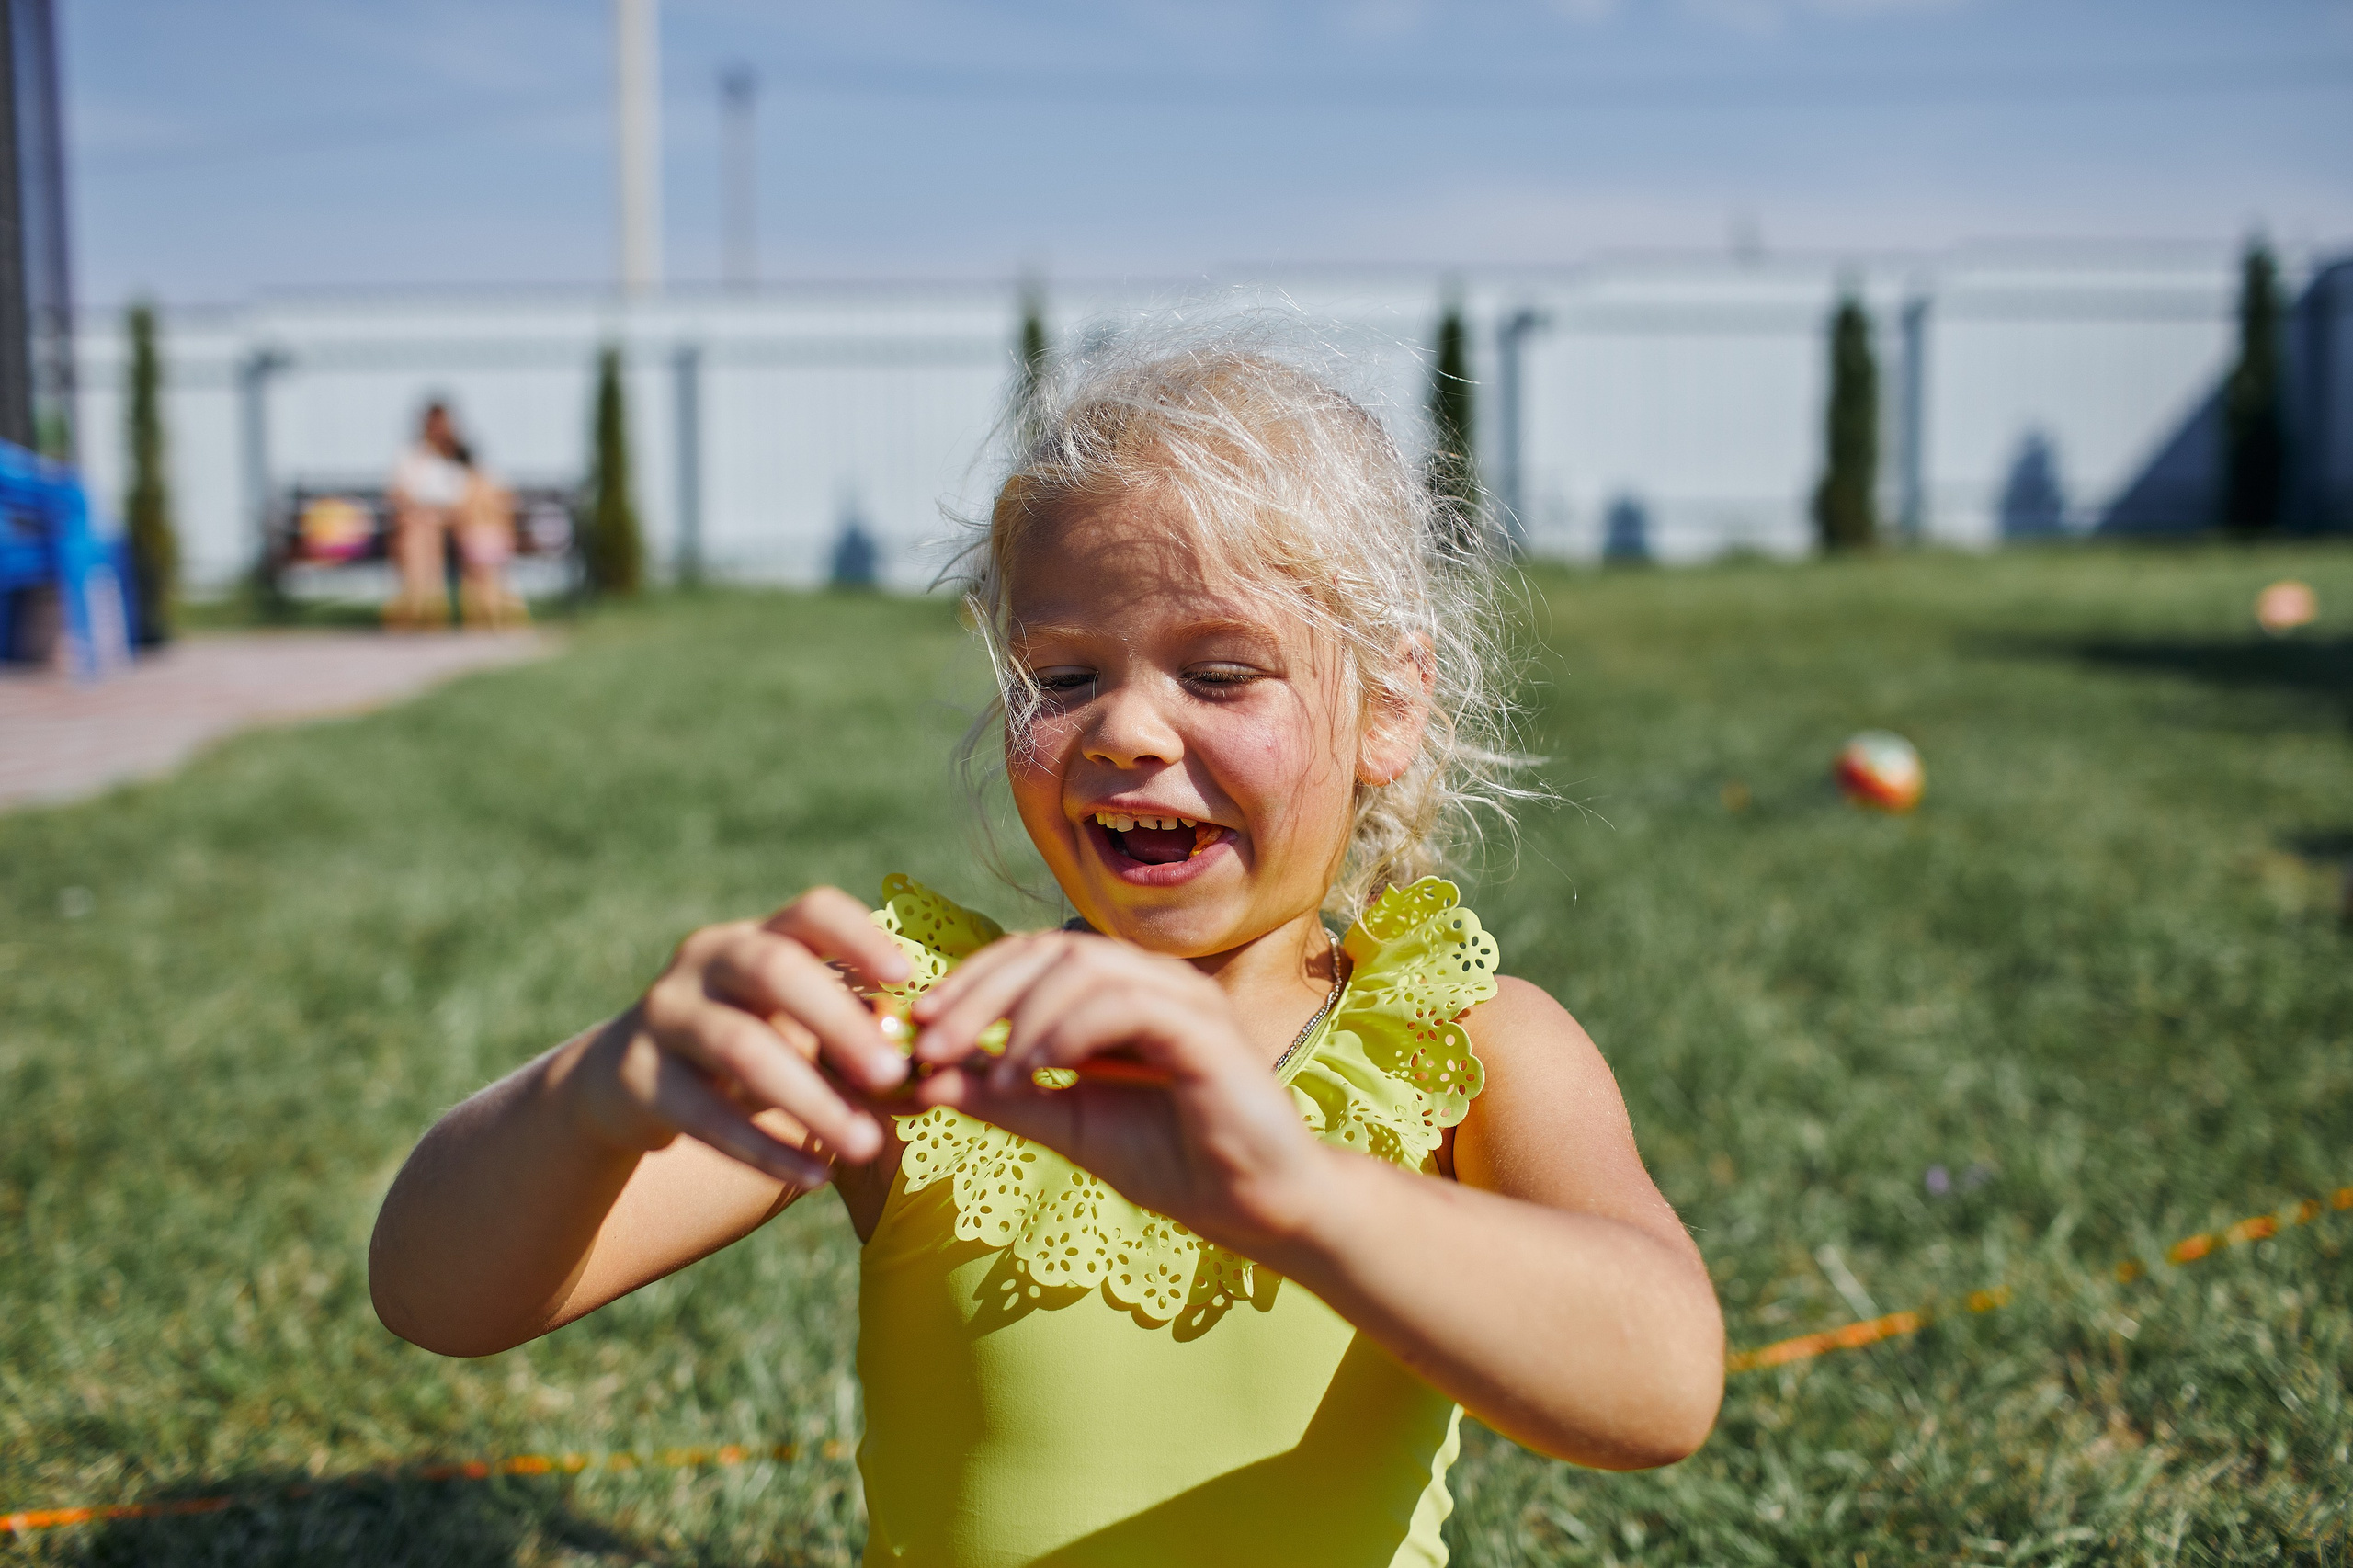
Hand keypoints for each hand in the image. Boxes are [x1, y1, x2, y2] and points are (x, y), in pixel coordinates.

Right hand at [566, 887, 912, 1189]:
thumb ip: (855, 1045)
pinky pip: (706, 1115)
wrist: (627, 1079)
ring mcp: (666, 1013)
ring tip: (865, 1144)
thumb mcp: (793, 1029)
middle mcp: (706, 959)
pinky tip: (817, 1178)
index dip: (859, 938)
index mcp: (758, 935)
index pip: (811, 912)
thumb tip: (930, 1082)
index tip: (906, 980)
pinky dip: (766, 1150)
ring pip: (740, 1047)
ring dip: (810, 1098)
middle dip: (838, 1022)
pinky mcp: (640, 1076)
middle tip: (892, 1074)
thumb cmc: (744, 1046)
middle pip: (775, 969)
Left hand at [904, 932, 1328, 1254]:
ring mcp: (1184, 999)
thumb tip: (927, 1078)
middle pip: (1051, 949)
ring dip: (1022, 1016)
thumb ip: (1006, 1099)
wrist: (1259, 1207)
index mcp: (1122, 993)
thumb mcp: (1071, 1126)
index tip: (920, 1025)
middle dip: (981, 993)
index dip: (972, 981)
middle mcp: (1154, 981)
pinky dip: (1069, 1031)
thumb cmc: (1176, 1161)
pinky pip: (1126, 1004)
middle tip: (932, 1042)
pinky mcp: (1207, 1031)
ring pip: (1085, 967)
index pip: (1034, 956)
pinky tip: (1037, 1072)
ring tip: (992, 1072)